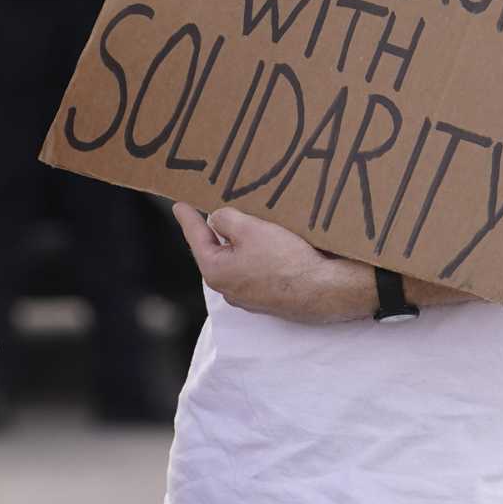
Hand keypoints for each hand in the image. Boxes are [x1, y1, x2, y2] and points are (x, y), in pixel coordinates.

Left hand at [173, 204, 371, 324]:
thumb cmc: (285, 260)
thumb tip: (218, 221)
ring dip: (242, 244)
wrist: (323, 291)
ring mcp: (250, 297)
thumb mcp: (250, 228)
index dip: (187, 218)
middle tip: (212, 211)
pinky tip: (272, 245)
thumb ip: (225, 219)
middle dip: (216, 232)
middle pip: (217, 251)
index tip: (179, 205)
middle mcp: (229, 289)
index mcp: (216, 271)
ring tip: (248, 224)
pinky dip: (260, 256)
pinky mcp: (271, 298)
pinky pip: (258, 271)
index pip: (196, 238)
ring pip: (239, 262)